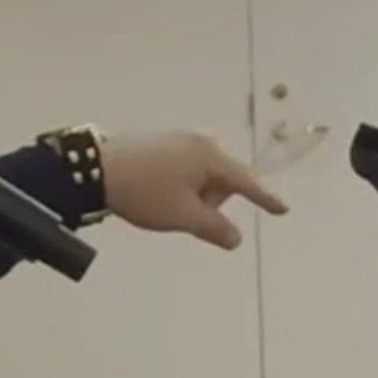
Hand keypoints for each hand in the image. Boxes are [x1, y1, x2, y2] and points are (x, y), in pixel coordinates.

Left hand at [101, 131, 287, 249]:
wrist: (95, 169)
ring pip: (200, 177)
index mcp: (211, 156)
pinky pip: (182, 170)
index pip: (246, 182)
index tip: (282, 210)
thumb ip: (215, 228)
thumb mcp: (184, 216)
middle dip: (210, 202)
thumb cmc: (146, 193)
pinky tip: (155, 194)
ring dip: (192, 196)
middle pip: (221, 180)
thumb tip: (235, 237)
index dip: (264, 199)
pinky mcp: (158, 143)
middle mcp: (198, 142)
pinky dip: (178, 186)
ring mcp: (177, 139)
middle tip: (183, 214)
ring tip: (164, 206)